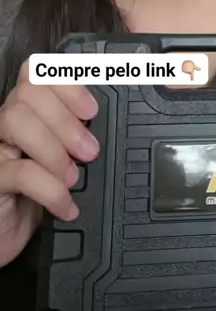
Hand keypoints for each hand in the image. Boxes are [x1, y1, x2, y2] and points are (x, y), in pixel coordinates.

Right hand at [0, 60, 98, 267]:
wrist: (7, 238)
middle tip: (89, 151)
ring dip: (54, 147)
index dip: (67, 84)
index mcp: (27, 113)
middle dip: (65, 118)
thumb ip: (78, 139)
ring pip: (16, 119)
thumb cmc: (37, 196)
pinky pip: (19, 172)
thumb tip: (111, 128)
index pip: (37, 73)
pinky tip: (66, 204)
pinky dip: (50, 188)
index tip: (92, 111)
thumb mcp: (64, 162)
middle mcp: (6, 125)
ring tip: (73, 177)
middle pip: (28, 92)